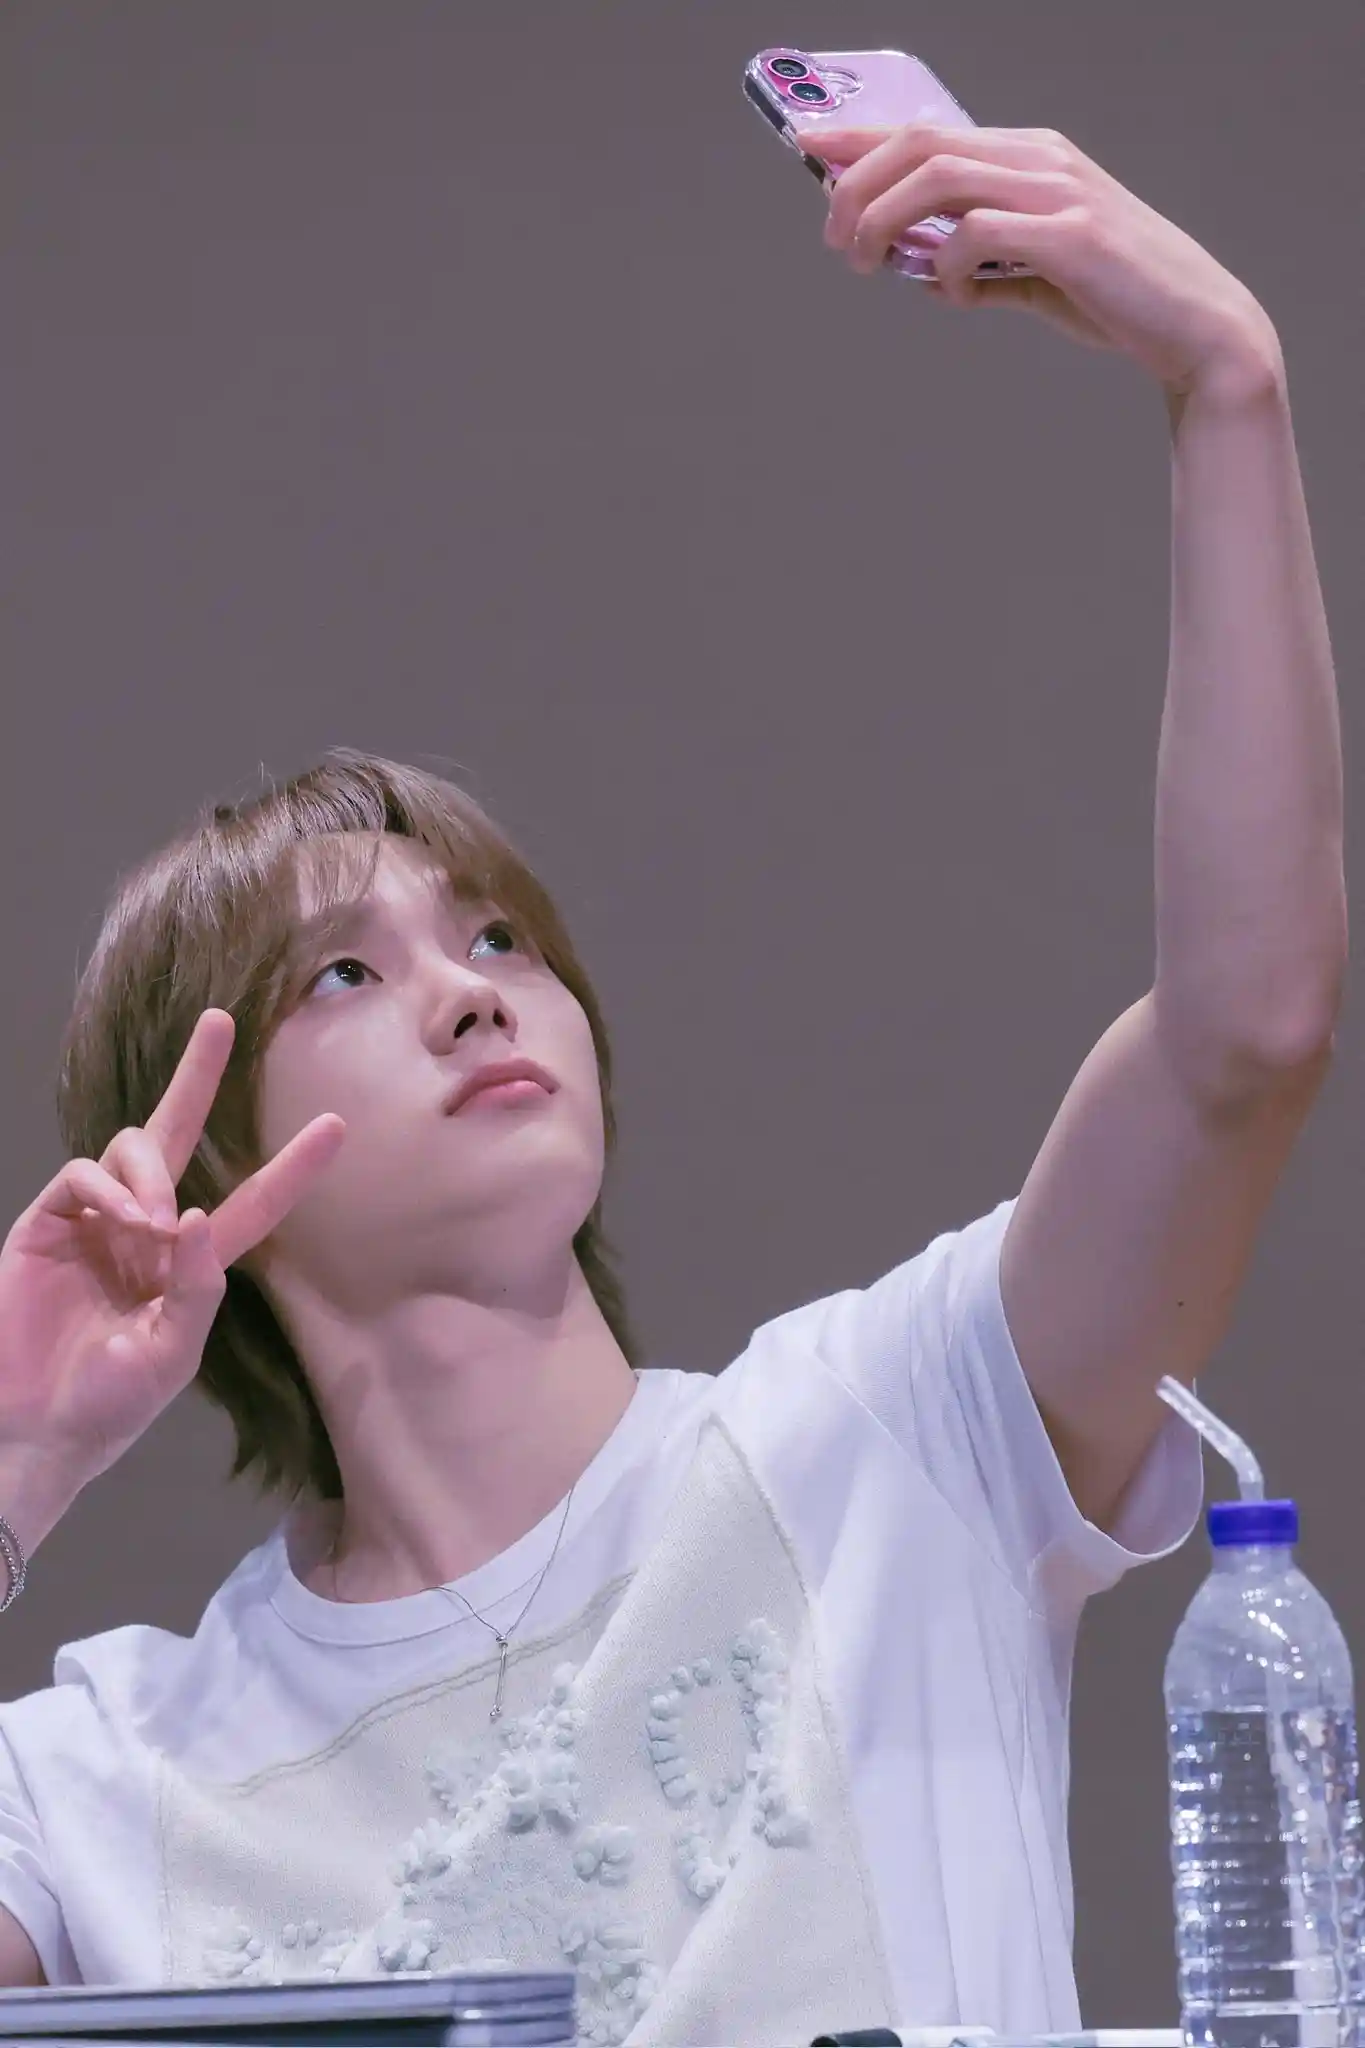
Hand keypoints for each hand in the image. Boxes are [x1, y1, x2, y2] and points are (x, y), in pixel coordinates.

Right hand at [0, 1009, 344, 1492]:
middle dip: (199, 1076)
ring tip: (148, 1226)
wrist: (32, 1431)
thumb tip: (194, 1213)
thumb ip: (196, 1285)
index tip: (337, 1127)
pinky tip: (123, 1218)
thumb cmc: (107, 1405)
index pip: (252, 1203)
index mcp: (191, 1264)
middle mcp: (147, 1230)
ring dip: (150, 1173)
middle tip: (221, 1021)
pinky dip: (107, 1186)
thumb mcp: (171, 1353)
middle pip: (179, 1134)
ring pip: (133, 1150)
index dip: (293, 1168)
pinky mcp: (47, 1222)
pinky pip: (82, 1173)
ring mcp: (94, 1221)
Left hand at [800, 119, 1282, 396]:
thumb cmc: (1118, 300)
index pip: (929, 130)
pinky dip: (945, 266)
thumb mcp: (1038, 275)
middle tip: (835, 241)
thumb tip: (923, 273)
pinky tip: (950, 295)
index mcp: (1030, 157)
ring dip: (885, 220)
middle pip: (921, 143)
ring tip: (869, 264)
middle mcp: (1040, 159)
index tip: (809, 152)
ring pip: (939, 177)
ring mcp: (1058, 192)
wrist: (1195, 328)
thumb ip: (984, 266)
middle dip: (858, 186)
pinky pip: (977, 233)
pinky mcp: (1071, 235)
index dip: (861, 138)